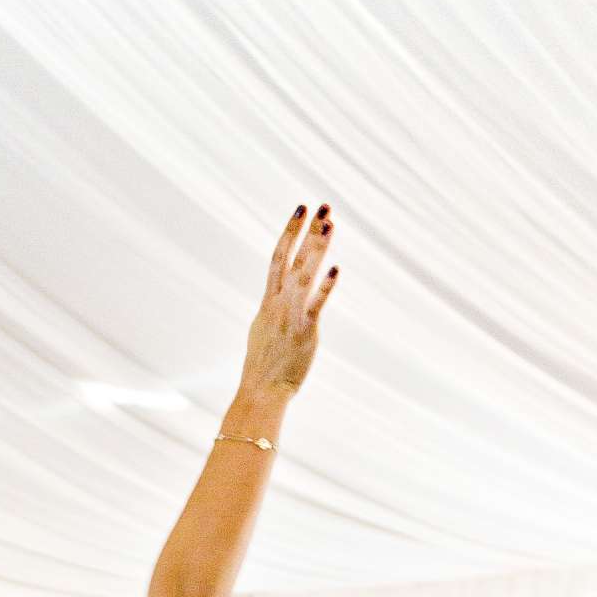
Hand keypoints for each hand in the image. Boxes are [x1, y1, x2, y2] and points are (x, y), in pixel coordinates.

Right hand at [235, 204, 338, 404]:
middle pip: (293, 258)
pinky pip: (315, 305)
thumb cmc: (262, 367)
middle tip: (322, 205)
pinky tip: (336, 268)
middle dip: (307, 230)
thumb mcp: (263, 331)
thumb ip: (272, 312)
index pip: (278, 257)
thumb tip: (274, 302)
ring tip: (330, 223)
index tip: (300, 210)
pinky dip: (325, 286)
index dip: (289, 232)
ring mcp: (291, 315)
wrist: (260, 391)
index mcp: (268, 301)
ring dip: (317, 247)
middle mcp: (278, 303)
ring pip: (305, 273)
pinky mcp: (305, 331)